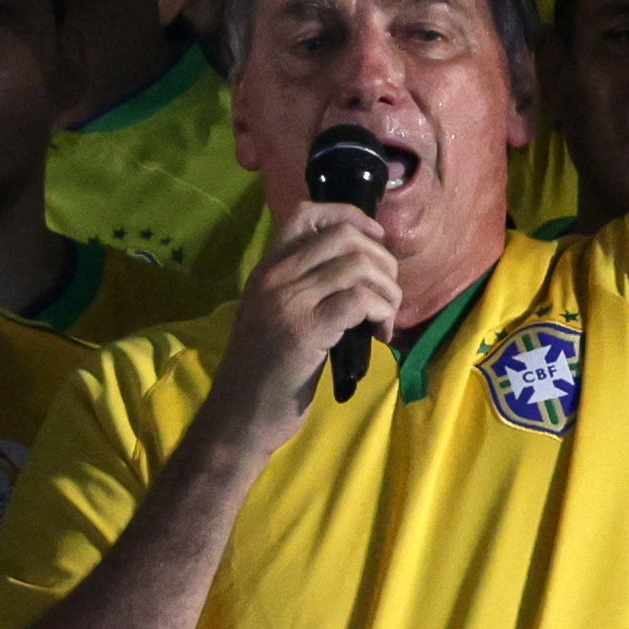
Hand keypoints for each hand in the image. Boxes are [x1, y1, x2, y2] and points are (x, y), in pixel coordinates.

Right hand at [203, 199, 399, 453]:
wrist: (240, 415)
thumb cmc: (263, 370)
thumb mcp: (274, 314)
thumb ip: (303, 286)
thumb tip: (358, 266)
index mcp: (267, 268)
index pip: (306, 213)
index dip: (351, 215)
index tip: (374, 240)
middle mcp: (276, 276)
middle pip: (345, 235)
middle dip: (382, 260)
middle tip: (386, 293)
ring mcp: (289, 301)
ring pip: (359, 266)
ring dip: (388, 291)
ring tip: (385, 319)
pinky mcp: (306, 330)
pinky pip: (361, 300)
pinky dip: (383, 313)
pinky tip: (379, 335)